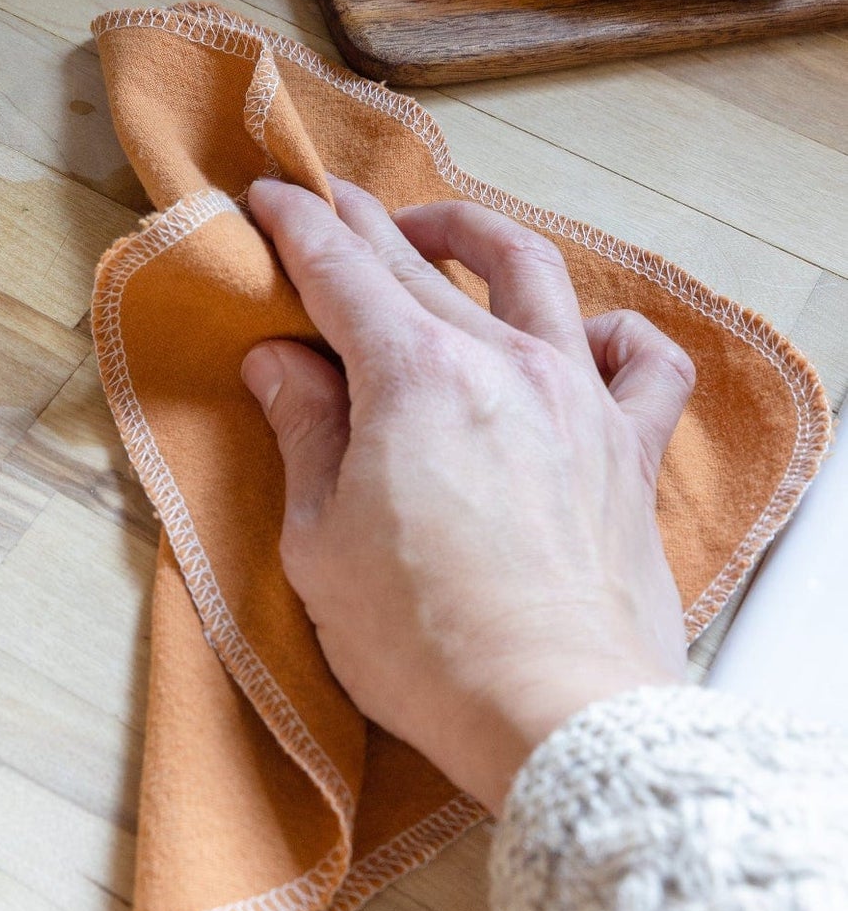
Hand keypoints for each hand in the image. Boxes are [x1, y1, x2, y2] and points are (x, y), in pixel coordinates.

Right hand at [241, 177, 692, 813]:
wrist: (556, 713)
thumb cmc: (423, 640)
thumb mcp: (320, 539)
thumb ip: (304, 431)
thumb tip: (279, 362)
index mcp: (412, 375)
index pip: (340, 270)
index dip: (296, 225)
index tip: (268, 196)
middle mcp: (500, 361)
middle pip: (421, 262)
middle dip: (363, 222)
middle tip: (325, 204)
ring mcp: (576, 397)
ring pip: (534, 272)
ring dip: (477, 236)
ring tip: (438, 232)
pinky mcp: (626, 449)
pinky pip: (642, 361)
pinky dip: (614, 330)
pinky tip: (583, 333)